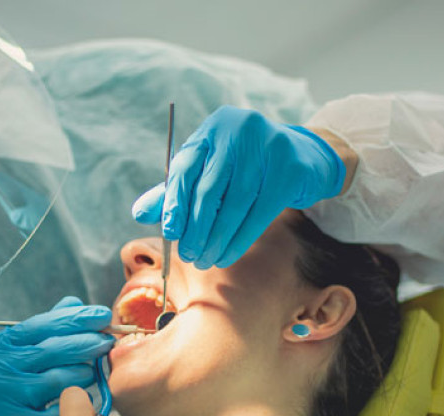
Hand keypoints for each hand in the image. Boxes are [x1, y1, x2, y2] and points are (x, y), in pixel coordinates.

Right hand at [0, 297, 114, 415]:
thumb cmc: (0, 390)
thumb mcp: (10, 357)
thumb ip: (41, 331)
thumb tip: (73, 302)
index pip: (41, 325)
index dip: (76, 318)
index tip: (102, 314)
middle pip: (54, 350)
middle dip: (87, 342)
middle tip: (107, 341)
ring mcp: (5, 399)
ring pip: (60, 380)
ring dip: (82, 374)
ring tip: (88, 374)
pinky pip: (59, 411)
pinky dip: (74, 405)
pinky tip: (79, 403)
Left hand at [132, 106, 345, 268]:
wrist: (304, 158)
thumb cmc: (246, 168)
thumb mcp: (210, 172)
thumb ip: (176, 190)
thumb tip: (139, 213)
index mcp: (213, 128)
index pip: (185, 167)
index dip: (174, 203)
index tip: (169, 233)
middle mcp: (239, 130)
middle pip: (209, 189)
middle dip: (196, 228)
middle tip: (189, 255)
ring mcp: (268, 147)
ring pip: (234, 204)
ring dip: (217, 238)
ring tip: (206, 259)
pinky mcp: (290, 169)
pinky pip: (259, 212)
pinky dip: (240, 239)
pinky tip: (228, 255)